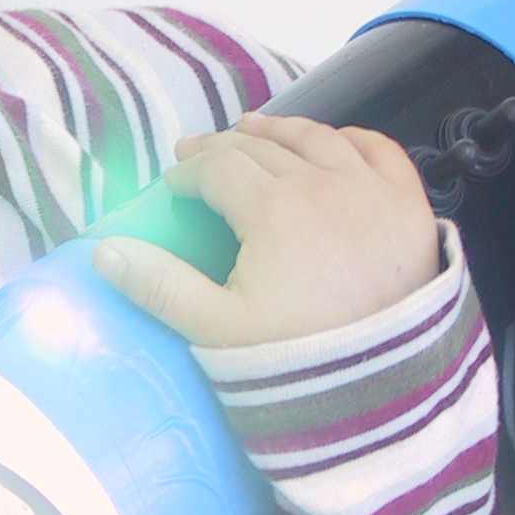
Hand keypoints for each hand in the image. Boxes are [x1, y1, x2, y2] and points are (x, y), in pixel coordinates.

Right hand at [92, 111, 439, 346]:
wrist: (389, 384)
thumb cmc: (296, 356)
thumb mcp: (214, 329)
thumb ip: (158, 286)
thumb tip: (105, 252)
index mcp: (270, 207)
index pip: (217, 168)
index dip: (187, 172)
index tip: (170, 185)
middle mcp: (321, 182)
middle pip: (262, 147)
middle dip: (223, 148)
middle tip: (197, 154)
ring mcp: (370, 189)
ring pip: (318, 137)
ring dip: (280, 130)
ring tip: (255, 129)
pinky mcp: (409, 204)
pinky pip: (379, 149)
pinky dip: (350, 137)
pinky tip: (335, 140)